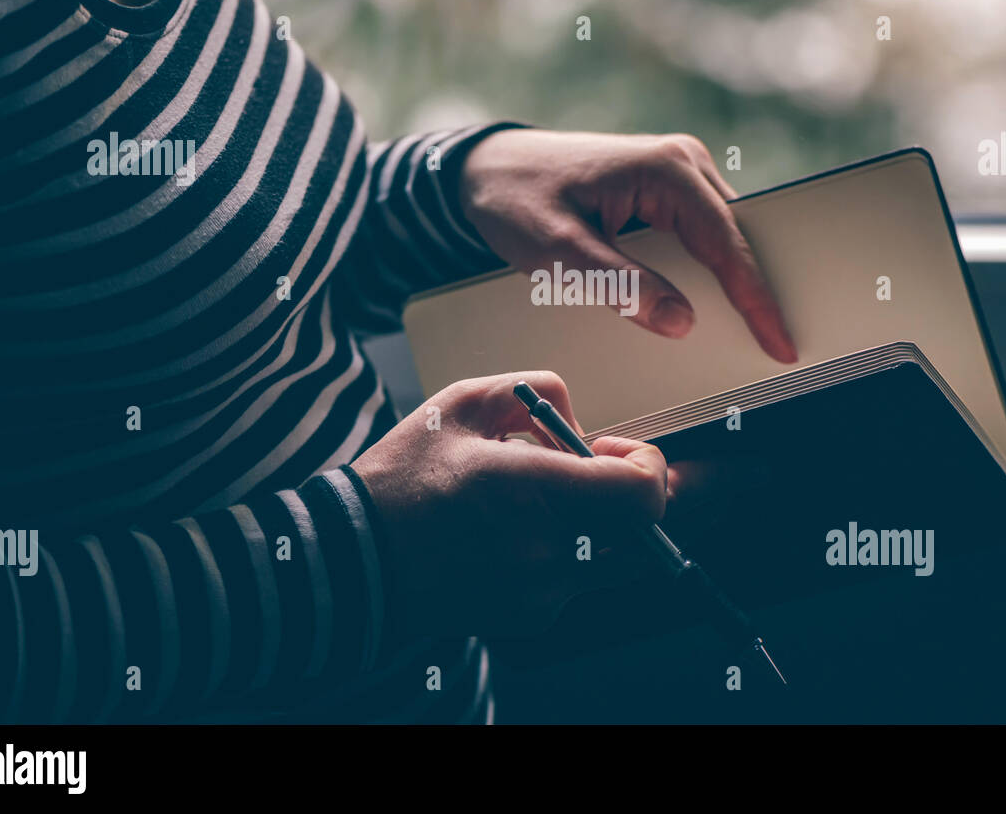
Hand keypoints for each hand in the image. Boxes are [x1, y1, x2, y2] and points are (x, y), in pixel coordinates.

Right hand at [351, 371, 668, 639]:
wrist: (356, 561)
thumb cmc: (403, 479)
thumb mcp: (460, 403)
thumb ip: (532, 390)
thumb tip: (575, 421)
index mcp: (528, 490)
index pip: (639, 494)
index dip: (649, 465)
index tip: (618, 448)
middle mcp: (544, 549)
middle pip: (640, 529)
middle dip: (627, 491)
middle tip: (592, 468)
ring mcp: (540, 591)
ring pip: (612, 554)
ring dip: (597, 521)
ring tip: (541, 499)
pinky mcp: (530, 615)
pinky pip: (577, 577)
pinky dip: (566, 550)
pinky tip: (515, 533)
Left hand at [459, 129, 797, 362]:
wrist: (486, 168)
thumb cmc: (515, 198)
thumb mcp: (559, 252)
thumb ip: (620, 286)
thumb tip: (681, 320)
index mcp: (665, 169)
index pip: (726, 242)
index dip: (756, 298)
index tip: (778, 341)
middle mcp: (681, 163)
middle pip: (735, 239)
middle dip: (754, 292)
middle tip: (773, 348)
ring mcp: (678, 173)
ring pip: (722, 239)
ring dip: (732, 283)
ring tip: (750, 332)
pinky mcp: (667, 190)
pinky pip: (701, 235)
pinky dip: (707, 271)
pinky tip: (708, 305)